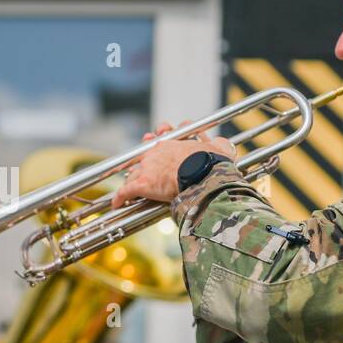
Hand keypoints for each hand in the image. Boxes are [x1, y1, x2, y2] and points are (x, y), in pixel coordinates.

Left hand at [110, 122, 234, 208]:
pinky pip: (126, 191)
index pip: (160, 141)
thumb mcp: (218, 147)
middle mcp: (157, 152)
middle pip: (144, 157)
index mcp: (173, 143)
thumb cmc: (213, 161)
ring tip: (128, 185)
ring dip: (131, 180)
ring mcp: (147, 168)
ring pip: (134, 173)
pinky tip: (117, 203)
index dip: (156, 141)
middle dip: (142, 161)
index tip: (155, 138)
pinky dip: (121, 197)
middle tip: (138, 166)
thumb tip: (225, 143)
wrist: (205, 172)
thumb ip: (218, 143)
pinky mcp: (142, 184)